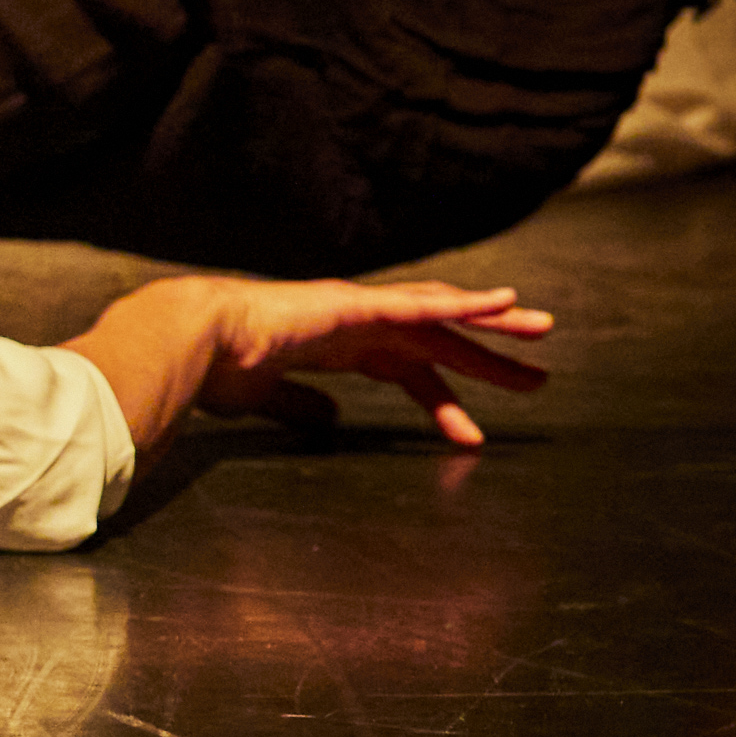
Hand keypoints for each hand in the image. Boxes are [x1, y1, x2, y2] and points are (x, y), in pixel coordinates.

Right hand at [195, 279, 553, 447]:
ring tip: (541, 331)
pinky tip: (503, 302)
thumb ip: (302, 406)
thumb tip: (330, 422)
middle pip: (439, 341)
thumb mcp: (271, 400)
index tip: (471, 435)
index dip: (442, 402)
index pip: (407, 371)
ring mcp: (361, 309)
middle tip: (535, 378)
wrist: (195, 344)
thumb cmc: (219, 370)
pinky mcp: (357, 305)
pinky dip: (465, 302)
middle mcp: (359, 322)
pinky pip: (422, 304)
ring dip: (494, 323)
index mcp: (339, 345)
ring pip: (443, 314)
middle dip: (487, 359)